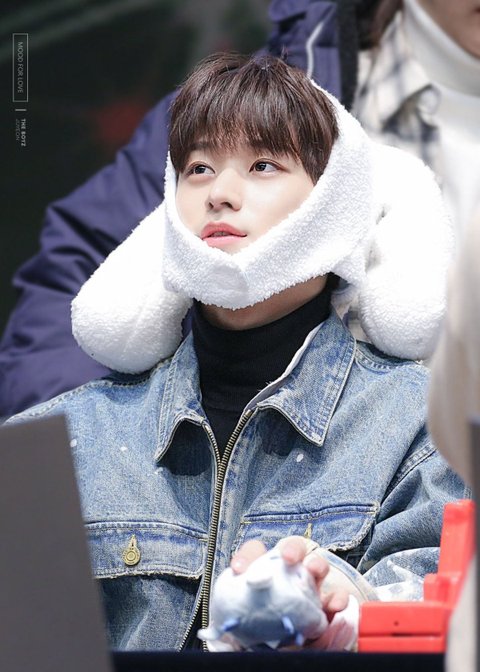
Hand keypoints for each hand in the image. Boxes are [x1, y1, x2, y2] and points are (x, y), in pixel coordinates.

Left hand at [231, 536, 349, 647]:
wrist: (273, 656)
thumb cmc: (254, 636)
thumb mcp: (239, 625)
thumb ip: (237, 617)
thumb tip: (226, 624)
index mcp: (261, 574)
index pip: (254, 553)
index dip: (247, 556)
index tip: (240, 569)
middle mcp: (286, 576)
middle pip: (292, 550)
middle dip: (292, 548)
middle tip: (288, 557)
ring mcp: (307, 591)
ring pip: (317, 566)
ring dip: (317, 563)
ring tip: (313, 570)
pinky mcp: (324, 610)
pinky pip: (336, 599)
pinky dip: (339, 598)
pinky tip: (335, 605)